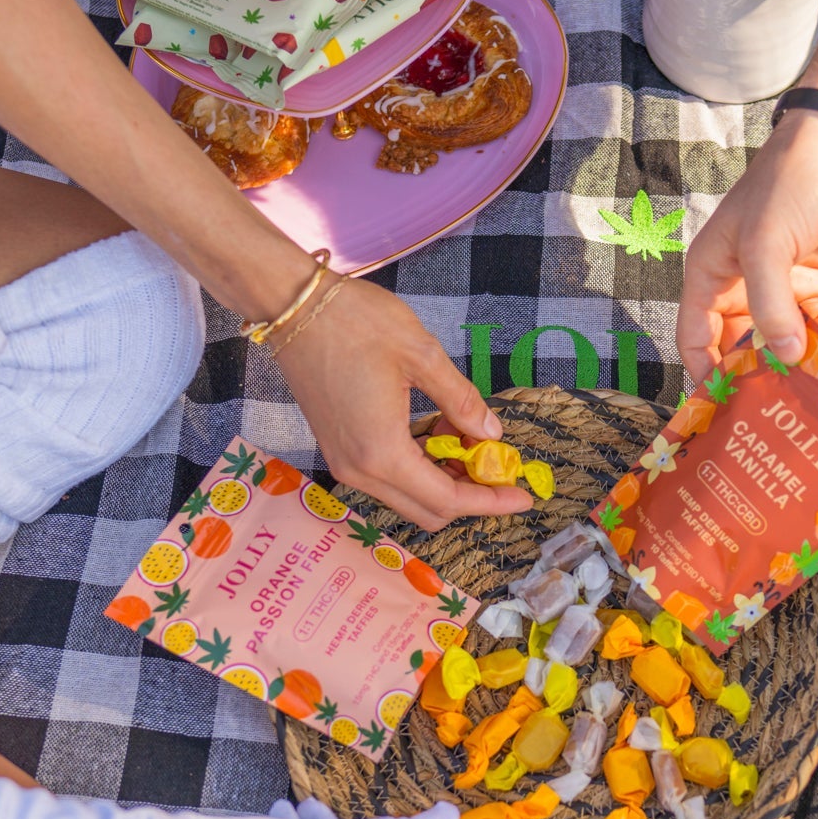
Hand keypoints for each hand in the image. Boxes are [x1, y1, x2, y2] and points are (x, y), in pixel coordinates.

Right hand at [274, 277, 533, 530]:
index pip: (448, 500)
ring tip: (471, 442)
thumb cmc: (356, 323)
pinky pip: (387, 478)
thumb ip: (461, 400)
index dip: (491, 502)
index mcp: (383, 452)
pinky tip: (438, 432)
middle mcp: (360, 469)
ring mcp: (344, 461)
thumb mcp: (422, 355)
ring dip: (444, 482)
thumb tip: (492, 434)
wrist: (293, 307)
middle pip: (428, 511)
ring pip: (407, 498)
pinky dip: (419, 468)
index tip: (524, 497)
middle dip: (470, 497)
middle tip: (500, 467)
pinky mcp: (337, 448)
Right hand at [676, 112, 817, 383]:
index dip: (707, 373)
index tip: (726, 409)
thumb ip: (770, 304)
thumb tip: (780, 357)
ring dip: (795, 355)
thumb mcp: (768, 243)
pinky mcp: (807, 282)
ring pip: (776, 338)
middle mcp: (737, 284)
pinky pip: (809, 323)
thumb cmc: (788, 185)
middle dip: (757, 371)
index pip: (696, 338)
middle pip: (737, 345)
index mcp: (710, 273)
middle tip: (779, 400)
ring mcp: (774, 284)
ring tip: (815, 370)